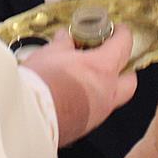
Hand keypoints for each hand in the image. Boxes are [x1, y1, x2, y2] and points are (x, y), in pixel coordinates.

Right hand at [21, 26, 137, 146]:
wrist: (27, 117)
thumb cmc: (41, 83)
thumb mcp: (50, 53)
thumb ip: (62, 44)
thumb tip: (64, 38)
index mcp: (103, 69)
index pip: (123, 46)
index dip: (123, 34)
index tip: (119, 30)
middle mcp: (107, 93)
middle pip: (130, 80)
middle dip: (124, 69)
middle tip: (111, 59)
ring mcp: (98, 113)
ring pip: (113, 98)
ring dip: (105, 87)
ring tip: (86, 77)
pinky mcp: (84, 127)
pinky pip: (95, 112)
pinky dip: (89, 102)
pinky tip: (73, 96)